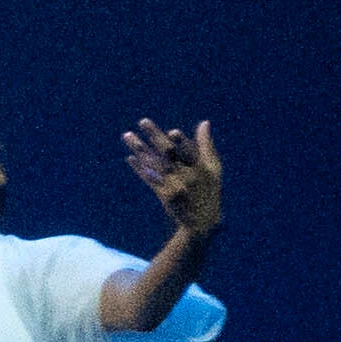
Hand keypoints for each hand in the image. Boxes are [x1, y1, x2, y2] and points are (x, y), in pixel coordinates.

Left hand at [122, 117, 222, 235]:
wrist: (202, 220)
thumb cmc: (209, 189)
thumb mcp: (213, 168)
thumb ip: (206, 145)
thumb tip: (204, 122)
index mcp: (202, 168)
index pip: (191, 153)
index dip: (182, 143)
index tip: (172, 132)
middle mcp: (188, 176)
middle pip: (169, 154)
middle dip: (156, 136)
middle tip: (143, 121)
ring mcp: (175, 186)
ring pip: (155, 164)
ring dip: (140, 148)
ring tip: (127, 135)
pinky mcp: (164, 194)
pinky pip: (150, 179)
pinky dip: (140, 168)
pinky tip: (130, 158)